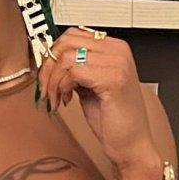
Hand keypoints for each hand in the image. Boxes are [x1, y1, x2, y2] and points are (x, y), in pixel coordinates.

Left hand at [37, 28, 155, 171]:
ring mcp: (117, 63)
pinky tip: (67, 102)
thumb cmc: (115, 120)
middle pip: (67, 42)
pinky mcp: (112, 79)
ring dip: (54, 81)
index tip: (46, 73)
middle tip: (47, 87)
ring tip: (58, 98)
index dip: (53, 54)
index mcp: (115, 48)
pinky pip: (73, 73)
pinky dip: (63, 88)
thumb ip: (77, 69)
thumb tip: (51, 61)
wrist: (132, 144)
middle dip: (49, 66)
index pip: (73, 34)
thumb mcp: (91, 86)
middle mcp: (118, 51)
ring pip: (66, 58)